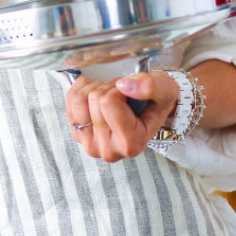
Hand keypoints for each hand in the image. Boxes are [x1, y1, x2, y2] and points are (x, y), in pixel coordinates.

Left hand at [65, 71, 180, 161]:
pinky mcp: (77, 134)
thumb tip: (125, 85)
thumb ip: (150, 87)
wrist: (149, 110)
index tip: (130, 93)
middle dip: (109, 88)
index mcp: (131, 143)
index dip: (118, 89)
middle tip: (123, 95)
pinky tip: (97, 95)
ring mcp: (90, 144)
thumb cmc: (157, 102)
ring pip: (79, 99)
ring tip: (111, 96)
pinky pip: (70, 100)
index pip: (108, 103)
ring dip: (94, 89)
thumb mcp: (165, 90)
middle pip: (94, 99)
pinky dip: (82, 90)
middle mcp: (109, 150)